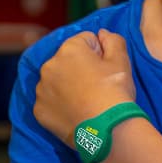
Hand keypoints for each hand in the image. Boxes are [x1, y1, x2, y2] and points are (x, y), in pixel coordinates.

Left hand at [34, 29, 136, 145]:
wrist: (107, 129)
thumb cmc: (115, 91)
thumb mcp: (122, 60)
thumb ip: (113, 40)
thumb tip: (102, 33)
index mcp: (69, 49)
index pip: (86, 40)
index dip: (100, 52)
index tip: (107, 68)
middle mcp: (49, 66)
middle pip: (67, 60)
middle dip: (80, 68)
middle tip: (98, 85)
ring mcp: (41, 90)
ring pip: (56, 81)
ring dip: (68, 86)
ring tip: (87, 101)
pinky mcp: (39, 111)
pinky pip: (50, 102)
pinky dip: (61, 105)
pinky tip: (77, 112)